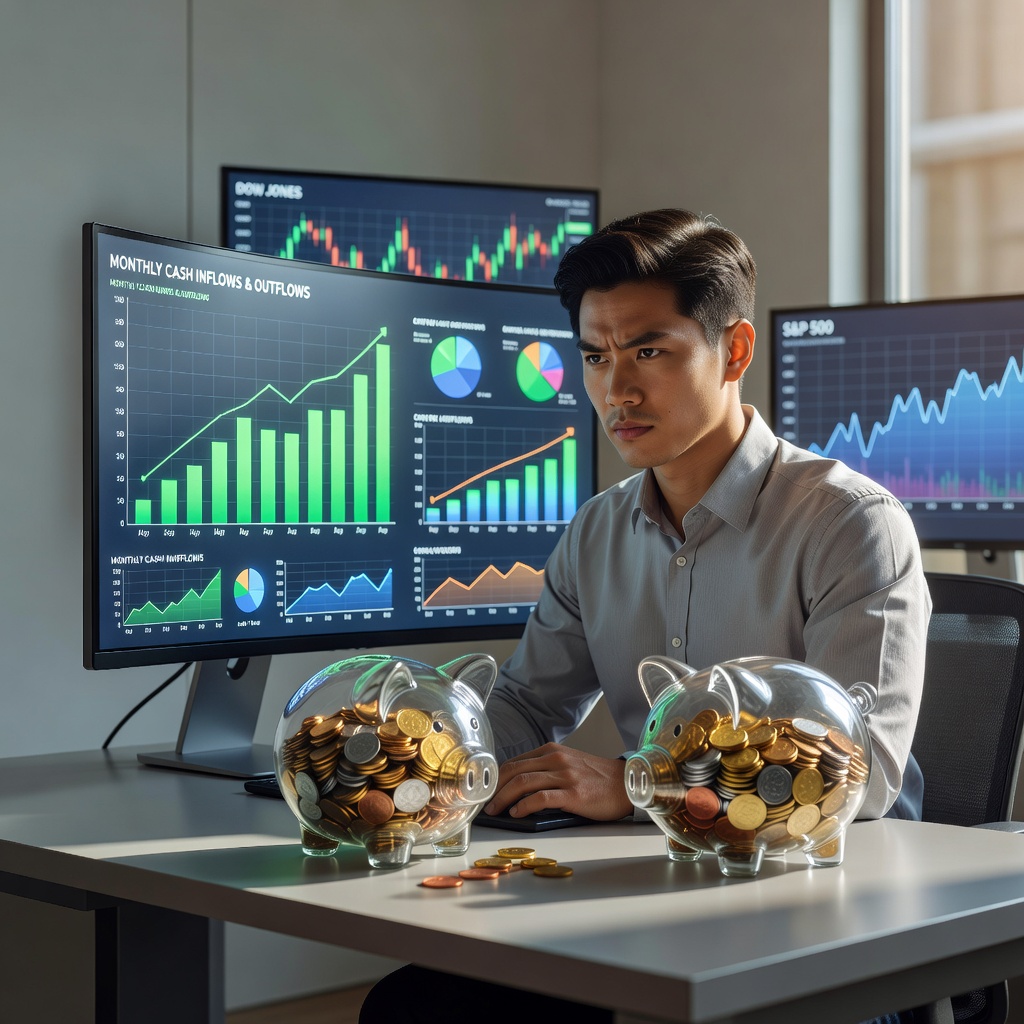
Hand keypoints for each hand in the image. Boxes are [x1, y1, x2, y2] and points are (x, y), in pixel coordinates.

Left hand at [483, 743, 632, 820]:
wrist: (627, 784)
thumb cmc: (598, 779)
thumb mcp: (570, 764)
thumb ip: (547, 769)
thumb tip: (518, 787)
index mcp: (553, 751)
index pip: (515, 762)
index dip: (497, 777)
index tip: (488, 790)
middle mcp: (556, 759)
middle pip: (514, 770)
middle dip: (495, 787)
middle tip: (486, 803)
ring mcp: (565, 775)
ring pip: (523, 782)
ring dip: (504, 797)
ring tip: (496, 810)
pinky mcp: (574, 793)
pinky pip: (541, 797)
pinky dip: (524, 805)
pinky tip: (517, 813)